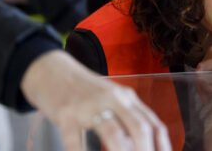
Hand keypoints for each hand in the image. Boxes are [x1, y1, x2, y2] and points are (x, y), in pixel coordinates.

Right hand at [20, 50, 170, 150]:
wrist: (49, 69)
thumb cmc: (83, 90)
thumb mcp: (111, 98)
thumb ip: (127, 118)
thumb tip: (142, 145)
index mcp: (126, 97)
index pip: (153, 124)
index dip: (162, 147)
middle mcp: (112, 99)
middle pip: (139, 128)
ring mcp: (88, 105)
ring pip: (113, 133)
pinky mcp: (65, 113)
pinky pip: (75, 140)